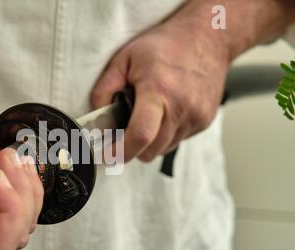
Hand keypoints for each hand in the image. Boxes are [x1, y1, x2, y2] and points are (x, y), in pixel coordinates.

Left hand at [91, 16, 229, 162]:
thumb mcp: (124, 59)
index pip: (140, 135)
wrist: (208, 38)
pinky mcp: (205, 122)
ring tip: (148, 116)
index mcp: (158, 90)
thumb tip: (97, 119)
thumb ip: (104, 89)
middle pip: (151, 150)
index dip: (120, 152)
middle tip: (123, 133)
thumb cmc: (165, 46)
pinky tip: (165, 113)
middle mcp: (181, 107)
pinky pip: (178, 140)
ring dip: (151, 142)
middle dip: (132, 148)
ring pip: (164, 149)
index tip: (106, 155)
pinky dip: (166, 134)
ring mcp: (197, 116)